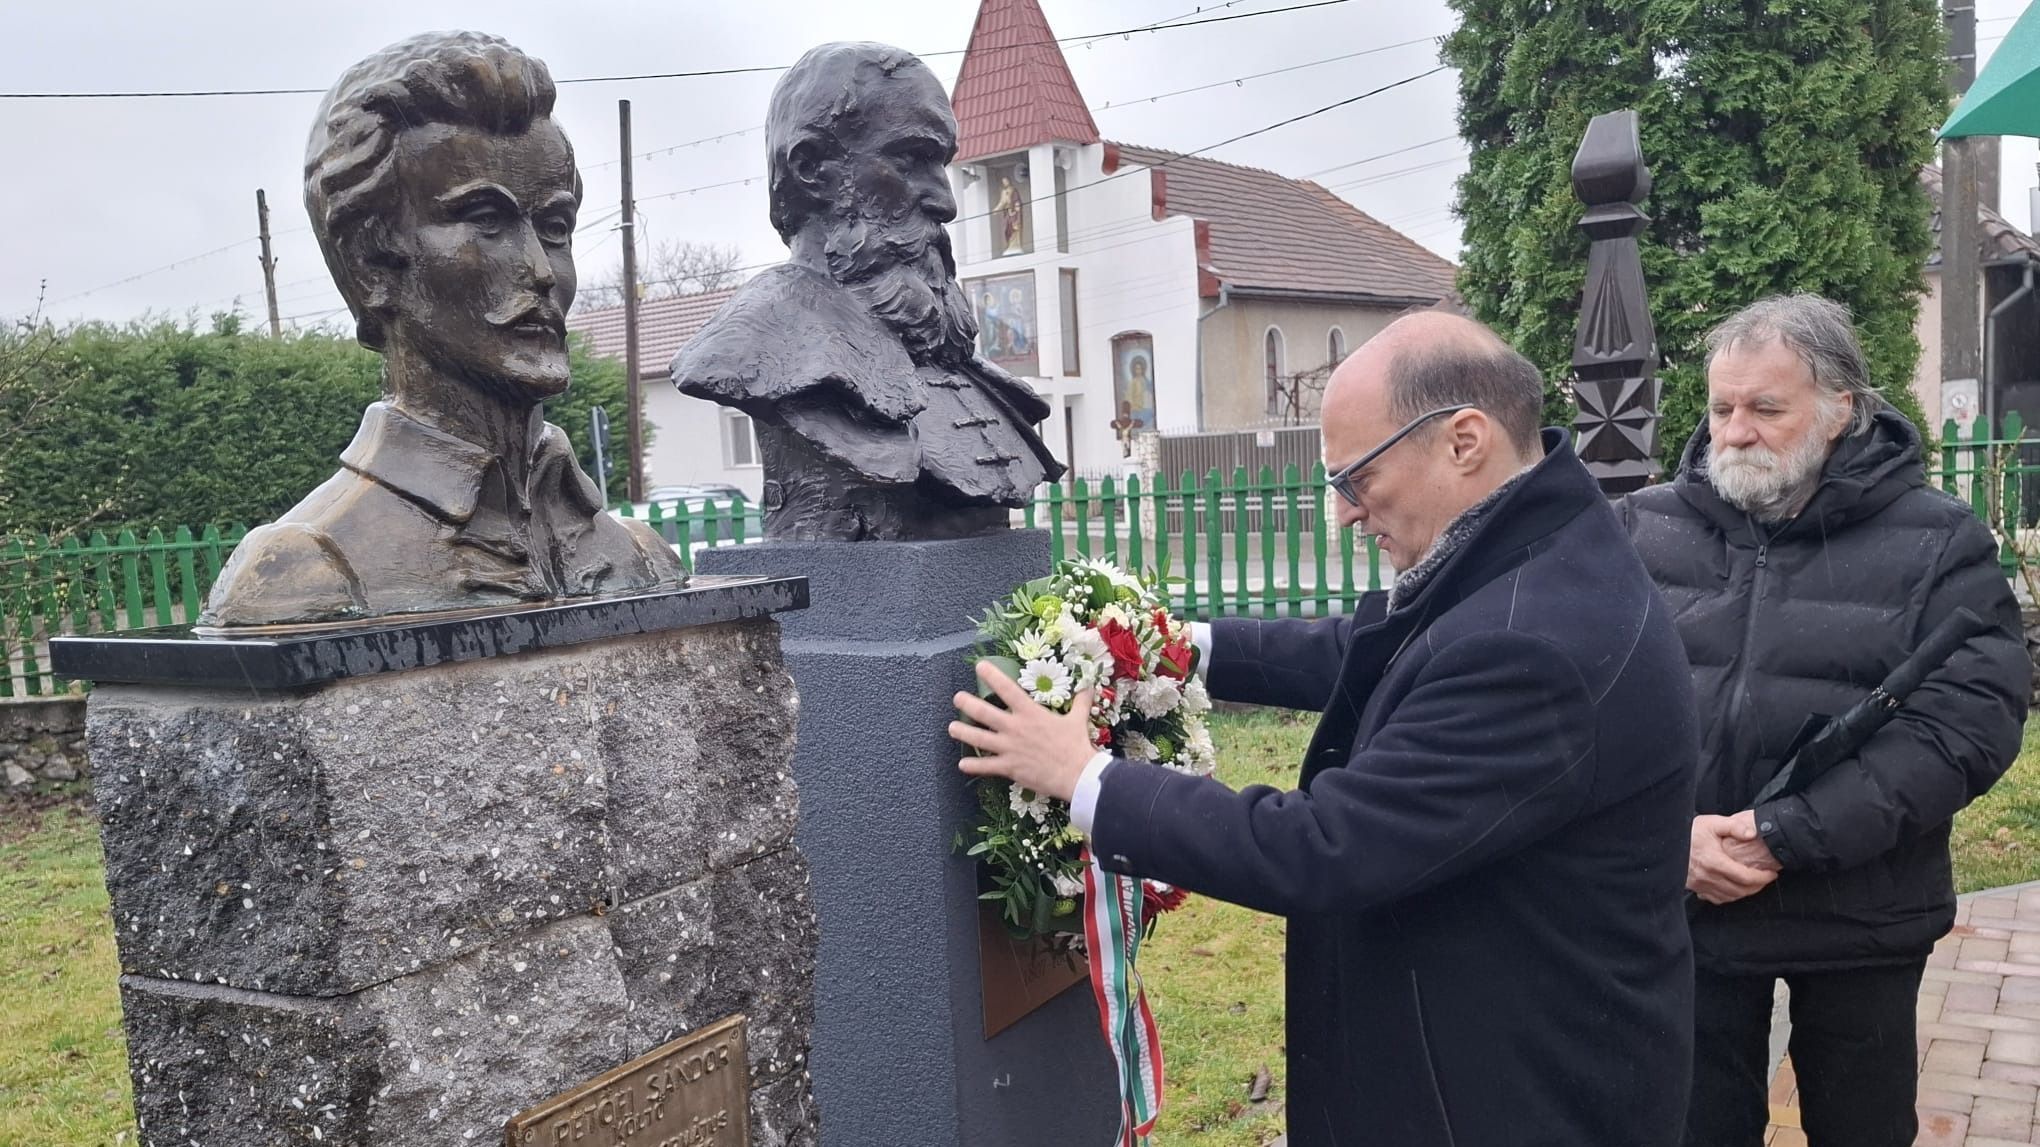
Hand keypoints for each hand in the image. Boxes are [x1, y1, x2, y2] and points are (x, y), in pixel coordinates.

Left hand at [950, 661, 1098, 802]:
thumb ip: (1080, 702)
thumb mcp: (1078, 719)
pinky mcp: (1009, 767)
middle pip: (984, 713)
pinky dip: (973, 766)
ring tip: (951, 728)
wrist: (1077, 774)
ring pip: (979, 739)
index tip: (979, 667)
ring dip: (963, 732)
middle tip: (957, 698)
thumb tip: (1088, 687)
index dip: (992, 676)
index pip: (1007, 689)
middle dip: (967, 704)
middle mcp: (1015, 728)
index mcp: (1030, 713)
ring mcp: (1010, 748)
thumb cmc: (1076, 745)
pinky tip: (962, 765)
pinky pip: (986, 767)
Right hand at [1688, 814, 1779, 904]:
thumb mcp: (1712, 823)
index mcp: (1714, 861)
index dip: (1762, 878)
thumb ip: (1734, 826)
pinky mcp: (1694, 887)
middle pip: (1740, 890)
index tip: (1771, 874)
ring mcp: (1700, 884)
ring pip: (1730, 897)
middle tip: (1765, 879)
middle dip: (1757, 886)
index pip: (1745, 877)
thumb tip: (1753, 833)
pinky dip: (1729, 897)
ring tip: (1753, 884)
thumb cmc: (1688, 831)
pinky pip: (1716, 899)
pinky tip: (1733, 889)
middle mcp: (1707, 876)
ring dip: (1744, 892)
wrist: (1666, 839)